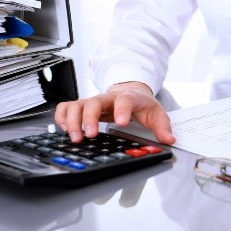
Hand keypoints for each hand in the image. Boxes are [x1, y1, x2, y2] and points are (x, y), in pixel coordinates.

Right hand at [54, 82, 175, 143]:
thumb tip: (169, 140)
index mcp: (127, 98)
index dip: (121, 110)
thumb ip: (163, 127)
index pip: (124, 100)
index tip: (121, 123)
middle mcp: (107, 98)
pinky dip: (61, 117)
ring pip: (76, 105)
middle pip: (93, 102)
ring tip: (75, 138)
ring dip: (72, 121)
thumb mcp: (157, 114)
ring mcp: (93, 101)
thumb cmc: (142, 104)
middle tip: (89, 135)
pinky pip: (66, 107)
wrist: (131, 90)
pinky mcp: (83, 106)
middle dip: (89, 118)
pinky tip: (64, 130)